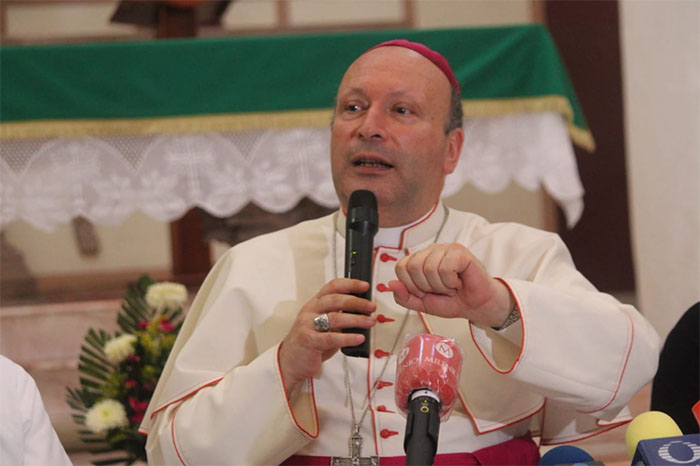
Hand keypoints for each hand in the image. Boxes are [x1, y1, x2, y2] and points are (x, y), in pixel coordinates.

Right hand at [279, 278, 375, 394]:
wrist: (290, 361)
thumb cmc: (311, 342)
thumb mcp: (324, 325)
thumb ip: (339, 317)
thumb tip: (364, 313)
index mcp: (315, 303)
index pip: (332, 287)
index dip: (349, 284)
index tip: (365, 286)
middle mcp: (310, 311)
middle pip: (335, 300)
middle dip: (356, 302)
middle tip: (371, 307)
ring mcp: (308, 325)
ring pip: (335, 318)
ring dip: (356, 319)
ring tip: (370, 321)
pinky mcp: (309, 341)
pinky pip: (331, 338)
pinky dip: (348, 337)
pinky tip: (360, 338)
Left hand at [388, 243, 513, 327]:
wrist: (476, 306)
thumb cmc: (452, 301)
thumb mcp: (422, 304)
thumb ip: (404, 296)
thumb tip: (390, 284)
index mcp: (420, 259)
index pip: (401, 267)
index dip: (411, 286)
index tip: (425, 292)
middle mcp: (431, 251)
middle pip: (413, 267)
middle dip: (426, 287)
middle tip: (440, 290)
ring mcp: (445, 249)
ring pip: (429, 268)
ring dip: (441, 286)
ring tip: (451, 286)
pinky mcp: (460, 252)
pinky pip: (445, 268)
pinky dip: (451, 282)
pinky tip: (459, 281)